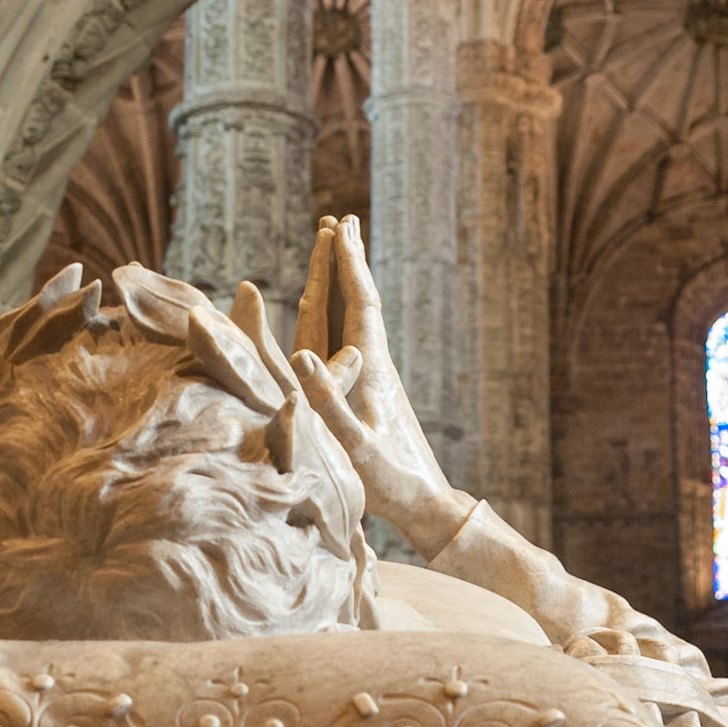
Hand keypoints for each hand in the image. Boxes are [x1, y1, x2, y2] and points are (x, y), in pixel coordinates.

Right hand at [291, 216, 474, 559]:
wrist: (427, 505)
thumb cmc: (391, 481)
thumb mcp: (355, 445)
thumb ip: (327, 402)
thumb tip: (300, 354)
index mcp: (374, 369)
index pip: (361, 304)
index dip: (350, 265)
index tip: (341, 228)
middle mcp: (378, 366)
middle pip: (363, 301)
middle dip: (350, 262)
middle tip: (343, 221)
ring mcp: (377, 379)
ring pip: (359, 321)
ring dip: (347, 285)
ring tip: (340, 256)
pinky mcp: (375, 395)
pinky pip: (354, 343)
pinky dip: (342, 319)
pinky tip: (339, 321)